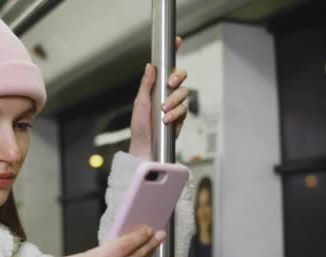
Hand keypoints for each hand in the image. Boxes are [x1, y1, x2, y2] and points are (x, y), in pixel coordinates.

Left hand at [129, 36, 188, 158]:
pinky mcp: (181, 117)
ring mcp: (176, 105)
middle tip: (171, 83)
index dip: (173, 52)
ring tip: (163, 111)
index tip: (176, 40)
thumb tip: (150, 65)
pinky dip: (176, 114)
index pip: (167, 67)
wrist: (145, 148)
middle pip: (181, 77)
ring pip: (184, 94)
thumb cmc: (140, 127)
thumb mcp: (140, 102)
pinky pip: (184, 110)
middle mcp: (168, 94)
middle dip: (178, 77)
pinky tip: (167, 120)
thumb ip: (147, 84)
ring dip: (174, 101)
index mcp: (156, 87)